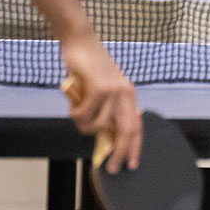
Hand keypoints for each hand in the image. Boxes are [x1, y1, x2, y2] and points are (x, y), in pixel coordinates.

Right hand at [60, 39, 141, 172]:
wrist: (80, 41)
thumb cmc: (87, 66)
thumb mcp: (101, 89)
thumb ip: (104, 108)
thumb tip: (102, 135)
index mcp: (129, 94)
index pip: (137, 126)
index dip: (135, 147)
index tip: (132, 163)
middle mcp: (125, 93)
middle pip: (126, 131)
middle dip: (119, 153)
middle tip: (110, 168)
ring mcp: (113, 90)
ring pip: (99, 125)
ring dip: (85, 128)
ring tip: (77, 118)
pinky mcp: (98, 88)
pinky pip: (85, 114)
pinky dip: (76, 116)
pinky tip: (72, 109)